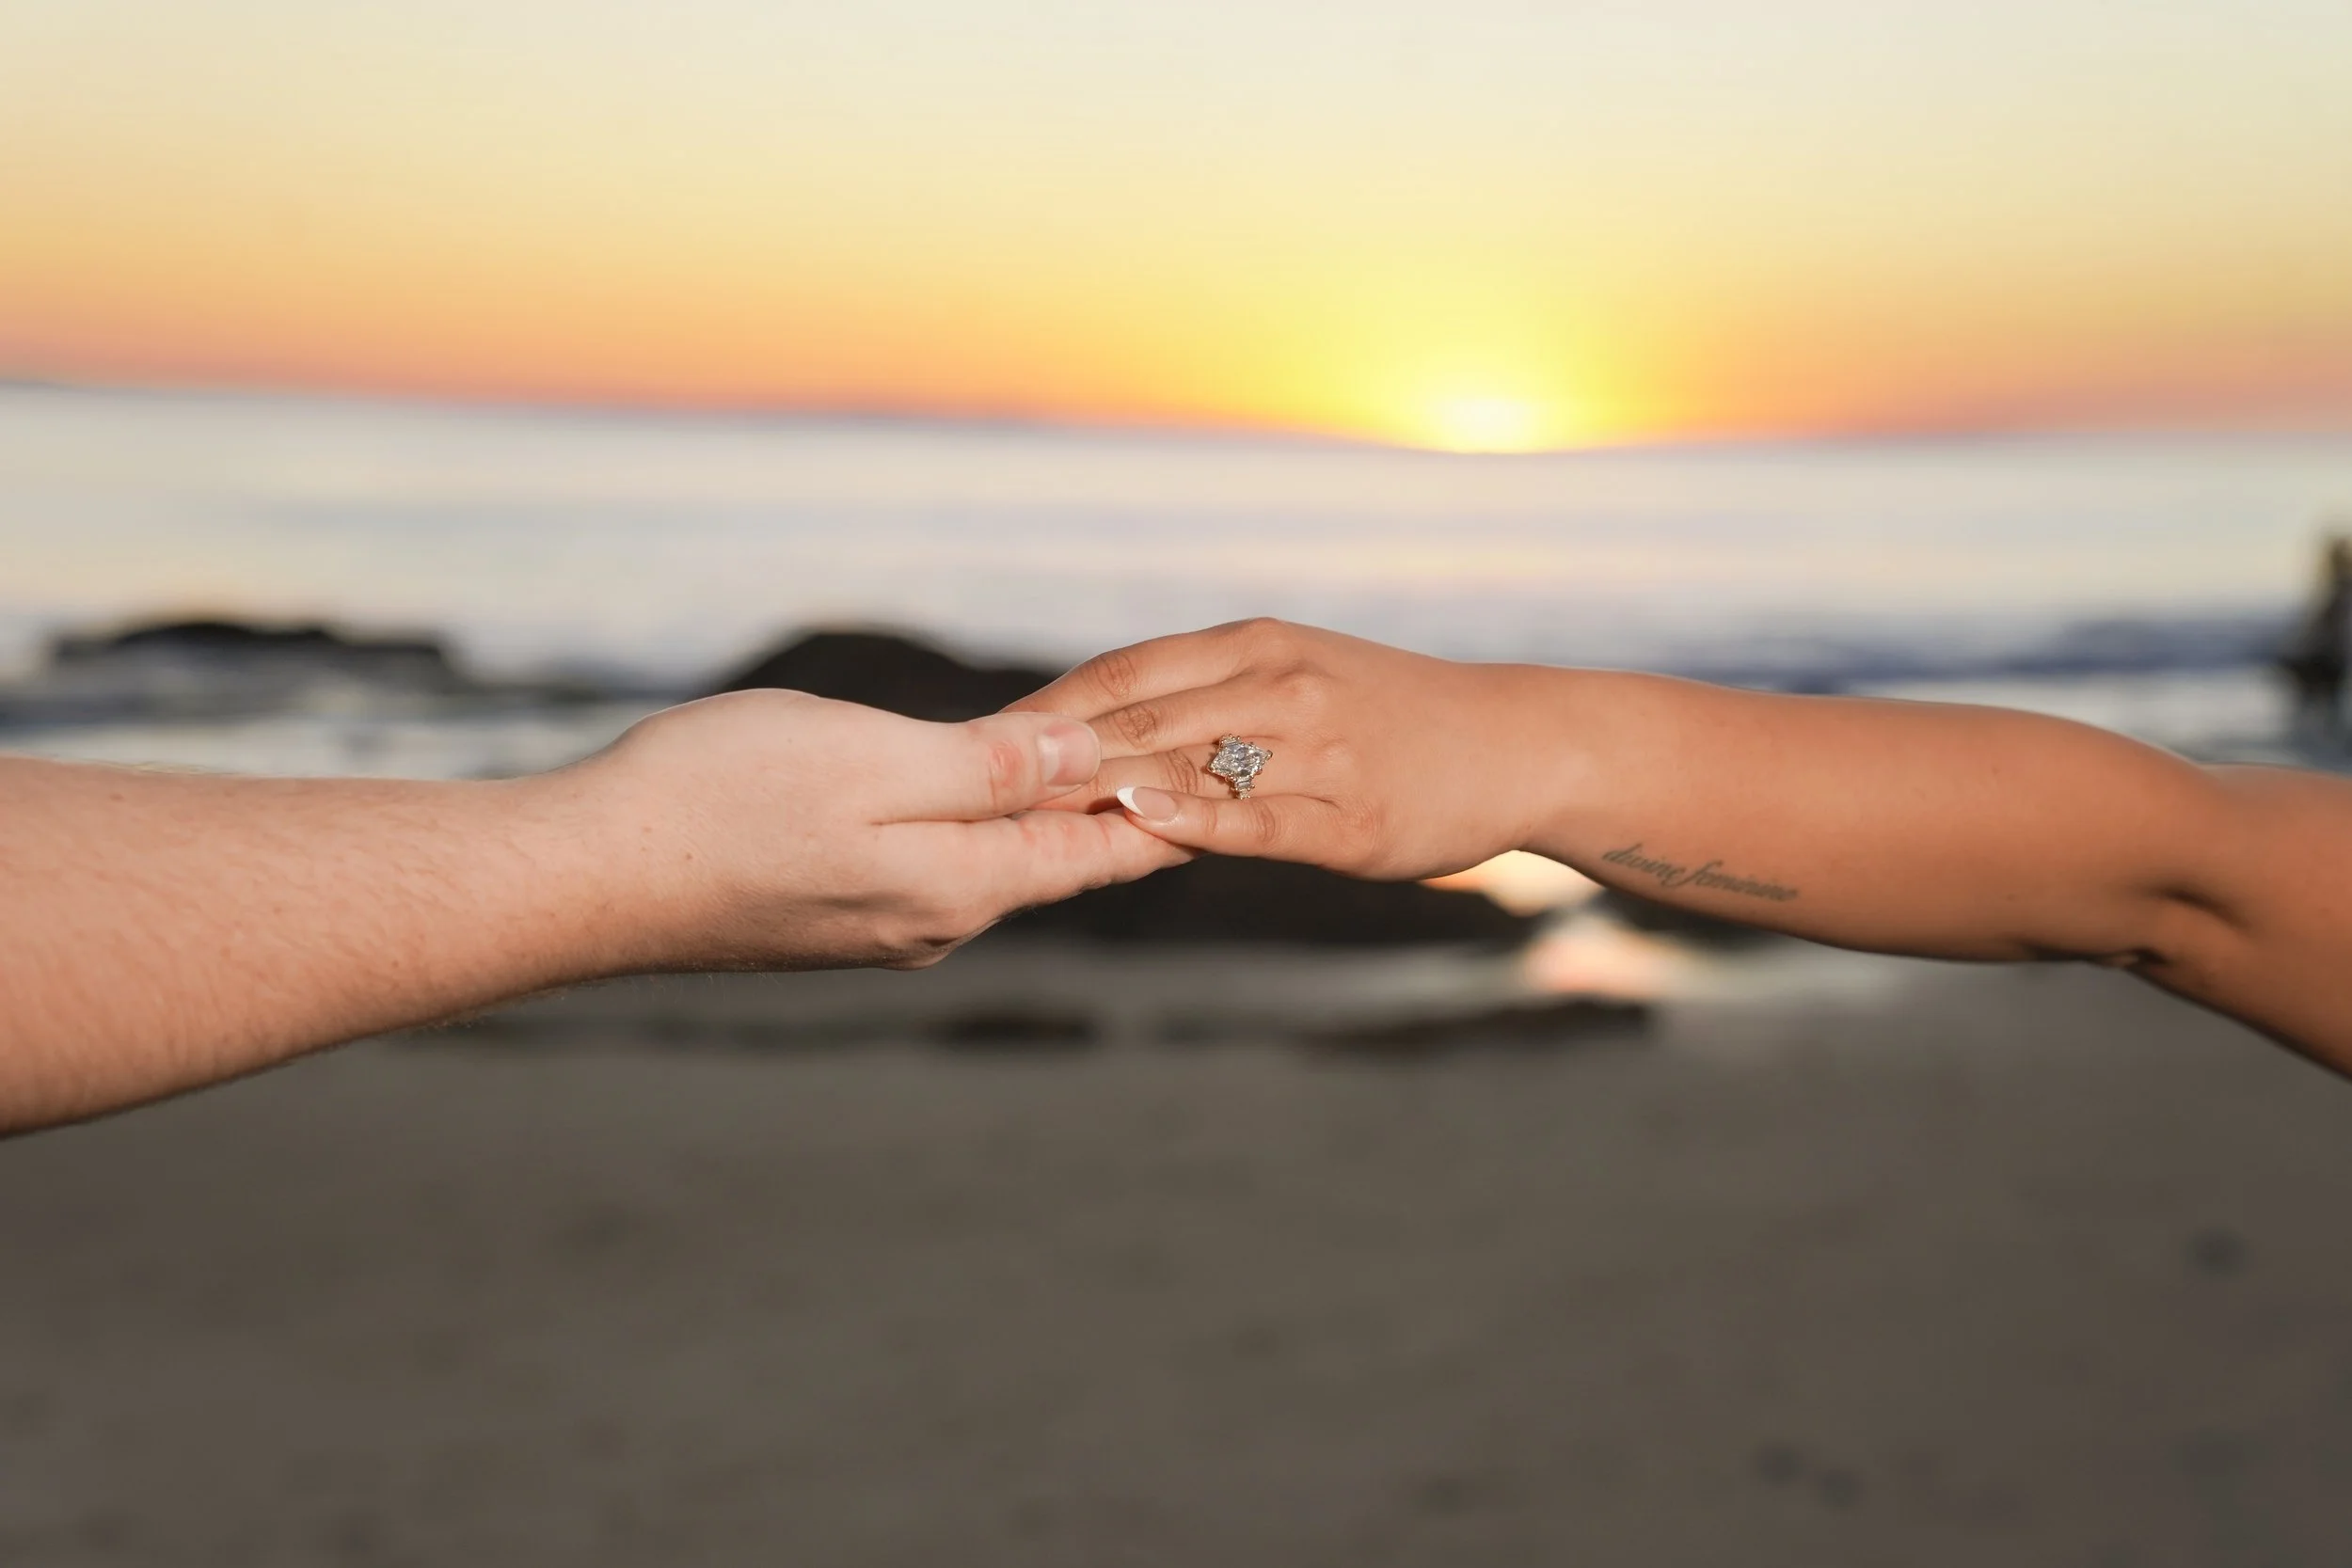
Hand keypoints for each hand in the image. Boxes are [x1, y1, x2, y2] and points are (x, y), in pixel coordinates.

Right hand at [572, 689, 1190, 968]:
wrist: (585, 876)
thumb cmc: (723, 804)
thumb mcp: (876, 761)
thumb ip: (991, 766)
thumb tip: (1089, 756)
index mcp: (960, 887)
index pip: (1098, 851)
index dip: (1167, 808)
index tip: (1234, 784)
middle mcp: (932, 921)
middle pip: (1051, 858)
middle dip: (1112, 805)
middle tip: (1185, 761)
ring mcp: (876, 924)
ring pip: (989, 860)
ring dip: (1038, 809)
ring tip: (1096, 765)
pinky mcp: (823, 913)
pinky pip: (929, 861)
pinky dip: (967, 819)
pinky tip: (969, 788)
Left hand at [1012, 619, 1550, 879]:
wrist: (1516, 743)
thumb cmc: (1392, 715)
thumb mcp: (1300, 673)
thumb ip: (1209, 695)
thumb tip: (1101, 729)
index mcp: (1256, 645)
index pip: (1121, 674)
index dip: (1043, 711)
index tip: (977, 745)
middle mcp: (1278, 685)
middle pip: (1134, 719)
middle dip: (1048, 761)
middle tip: (973, 795)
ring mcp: (1315, 751)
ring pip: (1183, 766)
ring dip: (1095, 795)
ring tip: (1022, 821)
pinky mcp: (1347, 818)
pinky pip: (1253, 819)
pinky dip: (1190, 822)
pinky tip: (1138, 827)